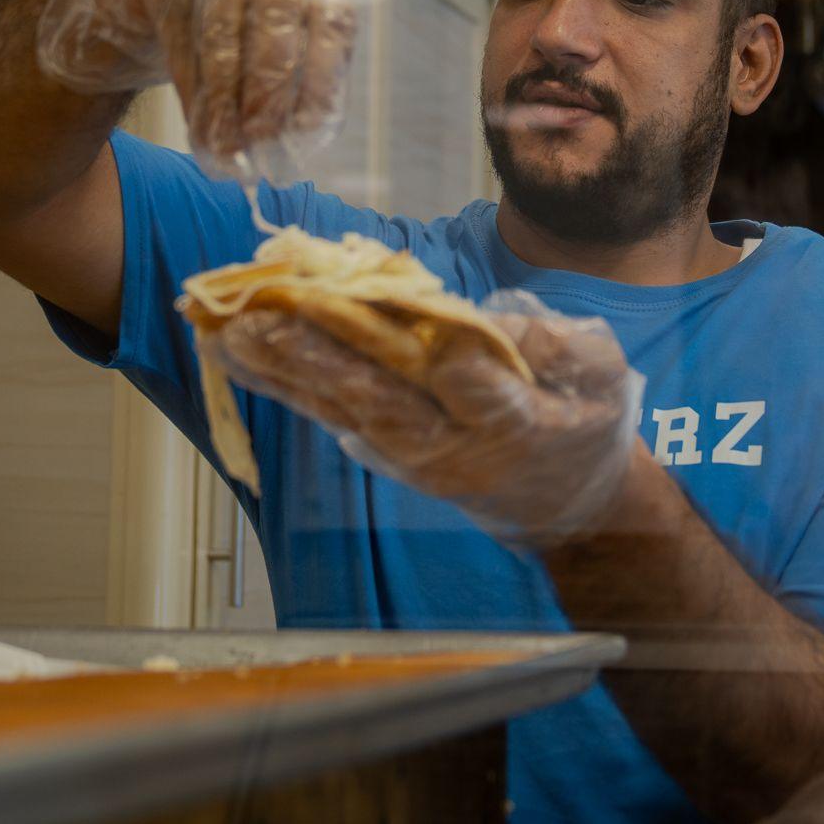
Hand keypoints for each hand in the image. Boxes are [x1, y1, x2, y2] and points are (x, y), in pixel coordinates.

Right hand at [35, 0, 353, 181]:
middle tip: (264, 150)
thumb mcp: (279, 18)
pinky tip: (201, 131)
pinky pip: (181, 36)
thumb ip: (302, 60)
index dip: (321, 82)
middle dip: (270, 95)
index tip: (307, 134)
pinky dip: (193, 92)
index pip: (332, 20)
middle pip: (275, 22)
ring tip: (230, 155)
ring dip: (226, 105)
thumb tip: (305, 137)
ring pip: (221, 35)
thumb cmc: (235, 4)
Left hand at [212, 292, 645, 544]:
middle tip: (263, 320)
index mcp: (519, 424)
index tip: (416, 331)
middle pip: (384, 399)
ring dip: (278, 369)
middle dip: (320, 357)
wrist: (563, 503)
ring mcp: (410, 454)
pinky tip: (232, 352)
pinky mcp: (382, 450)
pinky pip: (326, 412)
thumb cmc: (583, 418)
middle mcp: (452, 446)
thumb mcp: (600, 376)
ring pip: (341, 407)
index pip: (478, 393)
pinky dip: (277, 381)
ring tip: (222, 332)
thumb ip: (559, 348)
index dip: (446, 365)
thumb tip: (494, 322)